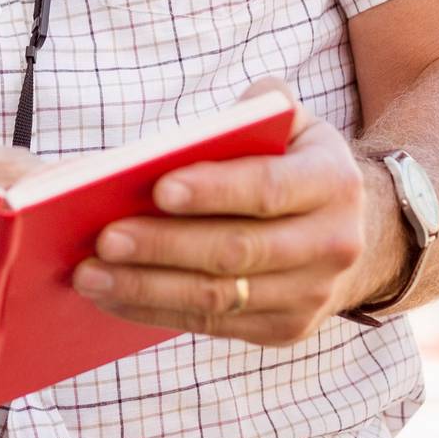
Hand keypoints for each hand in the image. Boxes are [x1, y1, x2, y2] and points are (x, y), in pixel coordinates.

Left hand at [70, 79, 393, 345]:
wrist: (349, 228)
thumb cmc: (292, 159)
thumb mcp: (290, 121)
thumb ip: (257, 107)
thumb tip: (199, 129)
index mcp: (333, 182)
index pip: (268, 188)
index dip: (214, 190)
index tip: (157, 188)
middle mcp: (332, 244)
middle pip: (236, 250)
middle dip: (163, 246)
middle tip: (103, 238)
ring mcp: (312, 296)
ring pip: (219, 297)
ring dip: (147, 288)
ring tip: (89, 274)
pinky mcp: (285, 329)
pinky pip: (213, 324)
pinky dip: (156, 311)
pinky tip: (111, 296)